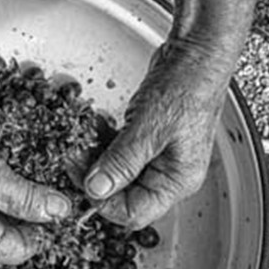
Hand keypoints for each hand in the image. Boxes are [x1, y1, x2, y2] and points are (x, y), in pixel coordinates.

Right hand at [0, 94, 75, 264]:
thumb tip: (60, 212)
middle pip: (6, 241)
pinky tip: (0, 181)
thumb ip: (31, 201)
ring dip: (12, 208)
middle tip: (42, 193)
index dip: (42, 230)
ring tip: (19, 184)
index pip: (20, 250)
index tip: (55, 208)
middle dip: (26, 219)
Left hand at [83, 39, 231, 227]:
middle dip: (95, 176)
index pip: (135, 213)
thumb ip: (121, 162)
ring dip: (95, 156)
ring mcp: (159, 155)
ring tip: (81, 138)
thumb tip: (96, 190)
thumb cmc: (186, 88)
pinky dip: (103, 141)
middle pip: (123, 193)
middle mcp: (170, 173)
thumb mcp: (148, 129)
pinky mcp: (148, 137)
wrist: (195, 55)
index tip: (79, 182)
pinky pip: (119, 150)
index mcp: (178, 181)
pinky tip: (95, 127)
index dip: (103, 202)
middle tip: (73, 155)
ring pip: (118, 171)